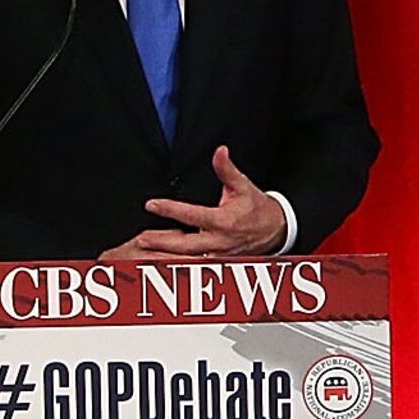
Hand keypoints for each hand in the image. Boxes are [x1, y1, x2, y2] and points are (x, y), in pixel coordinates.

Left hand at [121, 147, 289, 259]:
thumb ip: (227, 170)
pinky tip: (162, 262)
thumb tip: (219, 151)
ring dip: (167, 258)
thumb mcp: (243, 186)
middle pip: (186, 245)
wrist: (277, 230)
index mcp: (224, 221)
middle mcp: (221, 241)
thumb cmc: (257, 208)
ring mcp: (220, 255)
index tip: (151, 205)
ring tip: (146, 254)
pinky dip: (178, 266)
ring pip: (190, 260)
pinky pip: (196, 267)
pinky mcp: (219, 263)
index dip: (170, 209)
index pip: (192, 215)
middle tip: (141, 239)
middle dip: (162, 242)